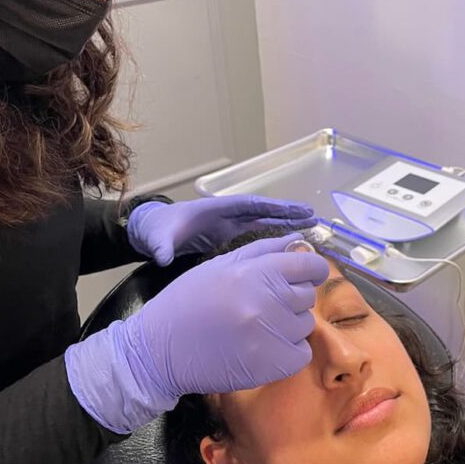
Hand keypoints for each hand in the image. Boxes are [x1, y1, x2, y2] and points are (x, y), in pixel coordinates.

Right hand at [64, 235, 329, 433]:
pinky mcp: (275, 365)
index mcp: (257, 272)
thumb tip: (299, 242)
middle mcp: (270, 301)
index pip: (312, 267)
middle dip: (291, 298)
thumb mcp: (220, 265)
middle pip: (308, 296)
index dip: (312, 270)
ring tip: (256, 328)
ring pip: (305, 325)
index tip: (304, 276)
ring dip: (288, 326)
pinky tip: (261, 349)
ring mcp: (274, 335)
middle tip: (262, 306)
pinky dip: (287, 353)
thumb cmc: (187, 301)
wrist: (159, 350)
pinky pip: (301, 353)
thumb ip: (264, 250)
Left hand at [127, 194, 317, 265]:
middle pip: (263, 211)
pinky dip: (276, 236)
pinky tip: (292, 242)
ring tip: (311, 225)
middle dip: (287, 212)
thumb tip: (162, 257)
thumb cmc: (156, 229)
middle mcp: (227, 214)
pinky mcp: (230, 236)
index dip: (270, 207)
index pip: (247, 205)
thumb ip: (161, 246)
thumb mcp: (157, 237)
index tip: (291, 210)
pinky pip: (258, 234)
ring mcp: (230, 225)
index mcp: (214, 209)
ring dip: (287, 223)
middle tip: (313, 215)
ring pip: (264, 222)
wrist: (151, 232)